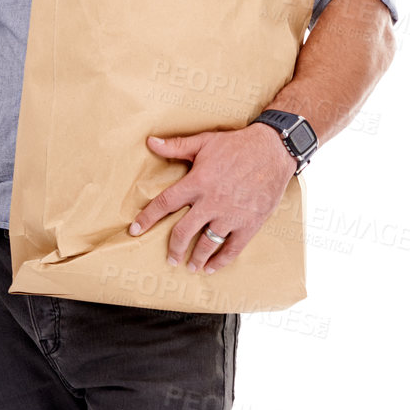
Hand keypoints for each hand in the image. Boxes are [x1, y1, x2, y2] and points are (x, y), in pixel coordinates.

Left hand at [127, 124, 296, 271]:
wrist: (274, 150)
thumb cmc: (237, 145)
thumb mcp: (205, 142)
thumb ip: (176, 146)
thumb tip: (150, 142)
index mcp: (197, 182)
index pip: (165, 203)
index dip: (148, 218)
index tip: (135, 230)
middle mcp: (211, 202)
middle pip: (183, 231)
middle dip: (173, 248)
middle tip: (170, 258)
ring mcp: (230, 215)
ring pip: (206, 244)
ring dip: (195, 258)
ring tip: (190, 266)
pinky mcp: (249, 223)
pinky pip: (232, 249)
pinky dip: (220, 261)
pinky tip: (211, 268)